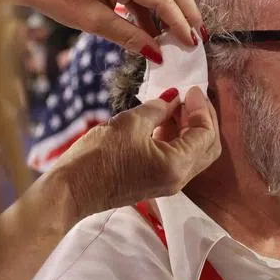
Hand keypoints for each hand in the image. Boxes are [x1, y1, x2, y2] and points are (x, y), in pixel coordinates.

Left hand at [10, 0, 202, 62]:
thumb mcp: (92, 22)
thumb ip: (128, 37)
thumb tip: (158, 54)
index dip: (179, 23)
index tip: (192, 44)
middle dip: (187, 13)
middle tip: (198, 39)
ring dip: (174, 12)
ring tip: (182, 38)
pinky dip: (156, 10)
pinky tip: (157, 32)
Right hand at [47, 87, 219, 221]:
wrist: (71, 190)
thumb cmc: (97, 157)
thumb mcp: (130, 122)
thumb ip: (159, 108)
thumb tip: (174, 97)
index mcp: (177, 165)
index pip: (206, 133)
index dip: (202, 108)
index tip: (192, 89)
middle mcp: (179, 179)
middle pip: (208, 146)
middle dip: (204, 119)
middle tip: (191, 97)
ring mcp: (168, 184)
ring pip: (194, 153)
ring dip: (190, 128)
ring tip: (176, 104)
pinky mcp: (155, 183)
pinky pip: (178, 159)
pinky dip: (177, 139)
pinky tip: (164, 120)